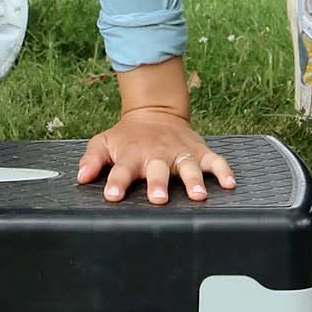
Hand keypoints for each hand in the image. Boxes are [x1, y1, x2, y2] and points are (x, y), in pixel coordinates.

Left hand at [76, 111, 236, 206]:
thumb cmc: (128, 136)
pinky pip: (214, 160)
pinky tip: (230, 183)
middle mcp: (156, 155)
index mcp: (132, 156)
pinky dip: (224, 170)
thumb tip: (80, 177)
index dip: (116, 183)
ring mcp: (179, 153)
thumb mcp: (105, 143)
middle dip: (158, 183)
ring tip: (198, 195)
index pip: (121, 171)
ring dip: (193, 180)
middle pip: (157, 170)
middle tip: (159, 198)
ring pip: (188, 166)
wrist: (155, 113)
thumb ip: (92, 160)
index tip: (113, 195)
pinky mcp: (198, 150)